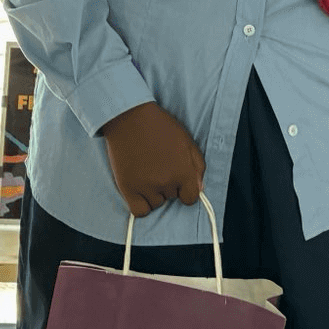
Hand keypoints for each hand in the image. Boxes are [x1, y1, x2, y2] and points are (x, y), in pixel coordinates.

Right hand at [100, 102, 204, 216]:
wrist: (130, 118)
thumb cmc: (160, 127)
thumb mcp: (187, 142)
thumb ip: (197, 166)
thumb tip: (199, 188)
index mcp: (183, 171)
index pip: (191, 198)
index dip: (186, 190)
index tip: (179, 183)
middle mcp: (167, 182)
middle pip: (172, 198)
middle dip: (168, 186)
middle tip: (159, 167)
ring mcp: (147, 187)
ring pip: (156, 204)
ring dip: (154, 193)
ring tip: (147, 173)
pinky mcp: (128, 188)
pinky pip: (140, 211)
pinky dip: (141, 204)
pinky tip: (140, 190)